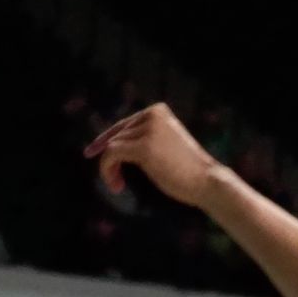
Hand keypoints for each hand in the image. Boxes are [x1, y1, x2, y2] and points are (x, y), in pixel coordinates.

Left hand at [84, 103, 220, 207]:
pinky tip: (117, 186)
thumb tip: (107, 142)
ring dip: (109, 168)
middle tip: (113, 181)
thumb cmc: (186, 169)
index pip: (124, 124)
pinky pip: (111, 155)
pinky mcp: (144, 147)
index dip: (106, 139)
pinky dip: (108, 171)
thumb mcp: (163, 144)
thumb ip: (142, 137)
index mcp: (159, 111)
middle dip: (109, 158)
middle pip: (117, 135)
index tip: (91, 152)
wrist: (206, 181)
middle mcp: (153, 114)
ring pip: (112, 146)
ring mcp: (149, 130)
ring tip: (118, 185)